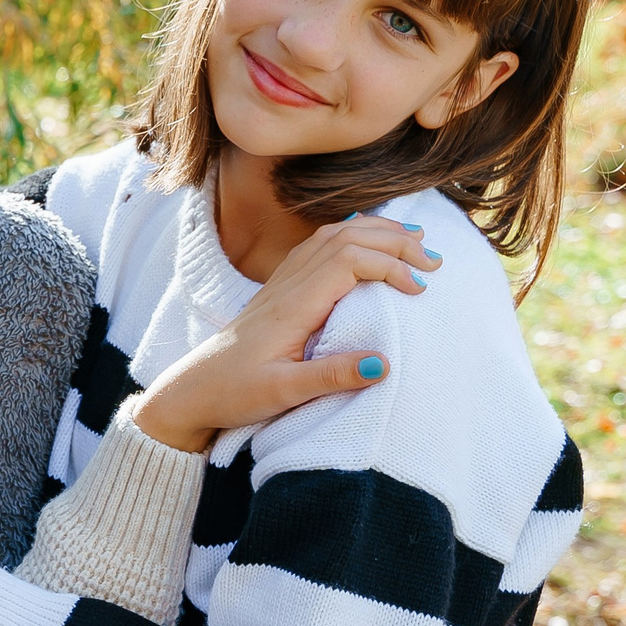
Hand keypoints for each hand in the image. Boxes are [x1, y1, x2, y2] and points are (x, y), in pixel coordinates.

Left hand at [133, 216, 441, 453]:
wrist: (191, 390)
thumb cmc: (234, 392)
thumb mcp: (283, 392)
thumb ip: (331, 376)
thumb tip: (384, 363)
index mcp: (293, 305)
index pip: (348, 261)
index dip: (389, 266)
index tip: (419, 291)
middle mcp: (288, 285)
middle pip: (345, 239)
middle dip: (394, 242)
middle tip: (435, 261)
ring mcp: (281, 285)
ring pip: (331, 238)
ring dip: (375, 232)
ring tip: (415, 240)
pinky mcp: (279, 291)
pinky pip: (317, 248)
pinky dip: (351, 237)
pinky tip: (366, 241)